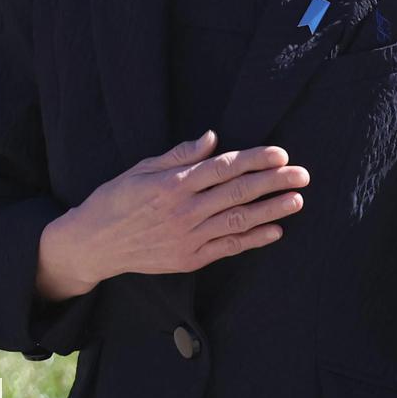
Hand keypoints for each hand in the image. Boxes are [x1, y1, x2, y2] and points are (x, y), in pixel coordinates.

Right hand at [72, 130, 309, 283]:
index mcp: (173, 183)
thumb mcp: (142, 168)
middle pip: (237, 193)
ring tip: (297, 200)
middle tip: (302, 174)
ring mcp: (188, 238)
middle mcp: (184, 211)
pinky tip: (275, 231)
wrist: (94, 244)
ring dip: (271, 210)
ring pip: (238, 221)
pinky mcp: (189, 259)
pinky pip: (227, 249)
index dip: (254, 159)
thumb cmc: (116, 198)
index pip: (223, 168)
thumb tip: (212, 138)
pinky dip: (253, 240)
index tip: (280, 153)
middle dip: (273, 182)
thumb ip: (179, 155)